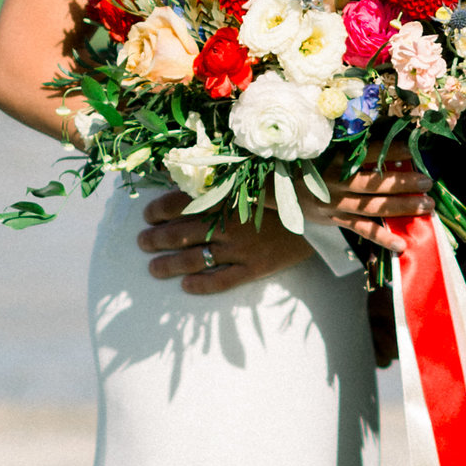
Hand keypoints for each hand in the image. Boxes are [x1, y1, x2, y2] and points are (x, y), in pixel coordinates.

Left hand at [137, 189, 308, 295]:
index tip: (147, 216)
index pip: (181, 204)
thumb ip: (224, 182)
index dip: (159, 211)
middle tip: (142, 243)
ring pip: (195, 259)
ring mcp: (240, 248)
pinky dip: (201, 285)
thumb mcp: (254, 180)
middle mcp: (228, 223)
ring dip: (168, 264)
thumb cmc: (286, 194)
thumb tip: (191, 182)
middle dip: (156, 239)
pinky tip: (186, 286)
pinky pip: (222, 281)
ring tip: (153, 268)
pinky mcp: (254, 268)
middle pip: (181, 233)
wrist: (322, 215)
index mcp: (226, 197)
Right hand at [316, 153, 432, 248]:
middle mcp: (336, 181)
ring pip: (374, 207)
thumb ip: (352, 149)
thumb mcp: (326, 149)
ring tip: (425, 206)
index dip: (392, 151)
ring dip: (402, 207)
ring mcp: (336, 203)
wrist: (281, 188)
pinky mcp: (336, 220)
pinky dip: (382, 238)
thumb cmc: (311, 165)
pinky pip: (362, 230)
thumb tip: (389, 142)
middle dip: (404, 183)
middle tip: (427, 182)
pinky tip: (401, 244)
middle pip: (375, 184)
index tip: (414, 149)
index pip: (368, 153)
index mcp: (336, 159)